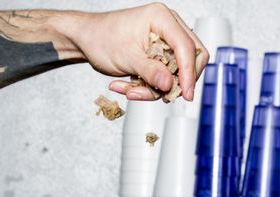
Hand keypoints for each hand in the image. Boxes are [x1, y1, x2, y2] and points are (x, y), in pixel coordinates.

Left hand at [60, 3, 208, 100]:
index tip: (186, 94)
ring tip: (130, 90)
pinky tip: (128, 86)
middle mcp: (168, 27)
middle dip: (178, 81)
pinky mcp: (159, 56)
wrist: (87, 40)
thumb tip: (169, 84)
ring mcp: (165, 42)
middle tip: (164, 96)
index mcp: (162, 18)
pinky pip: (164, 77)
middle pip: (192, 58)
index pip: (187, 47)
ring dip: (156, 88)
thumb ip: (150, 71)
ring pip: (177, 72)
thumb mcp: (126, 57)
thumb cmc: (101, 38)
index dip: (188, 73)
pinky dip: (148, 87)